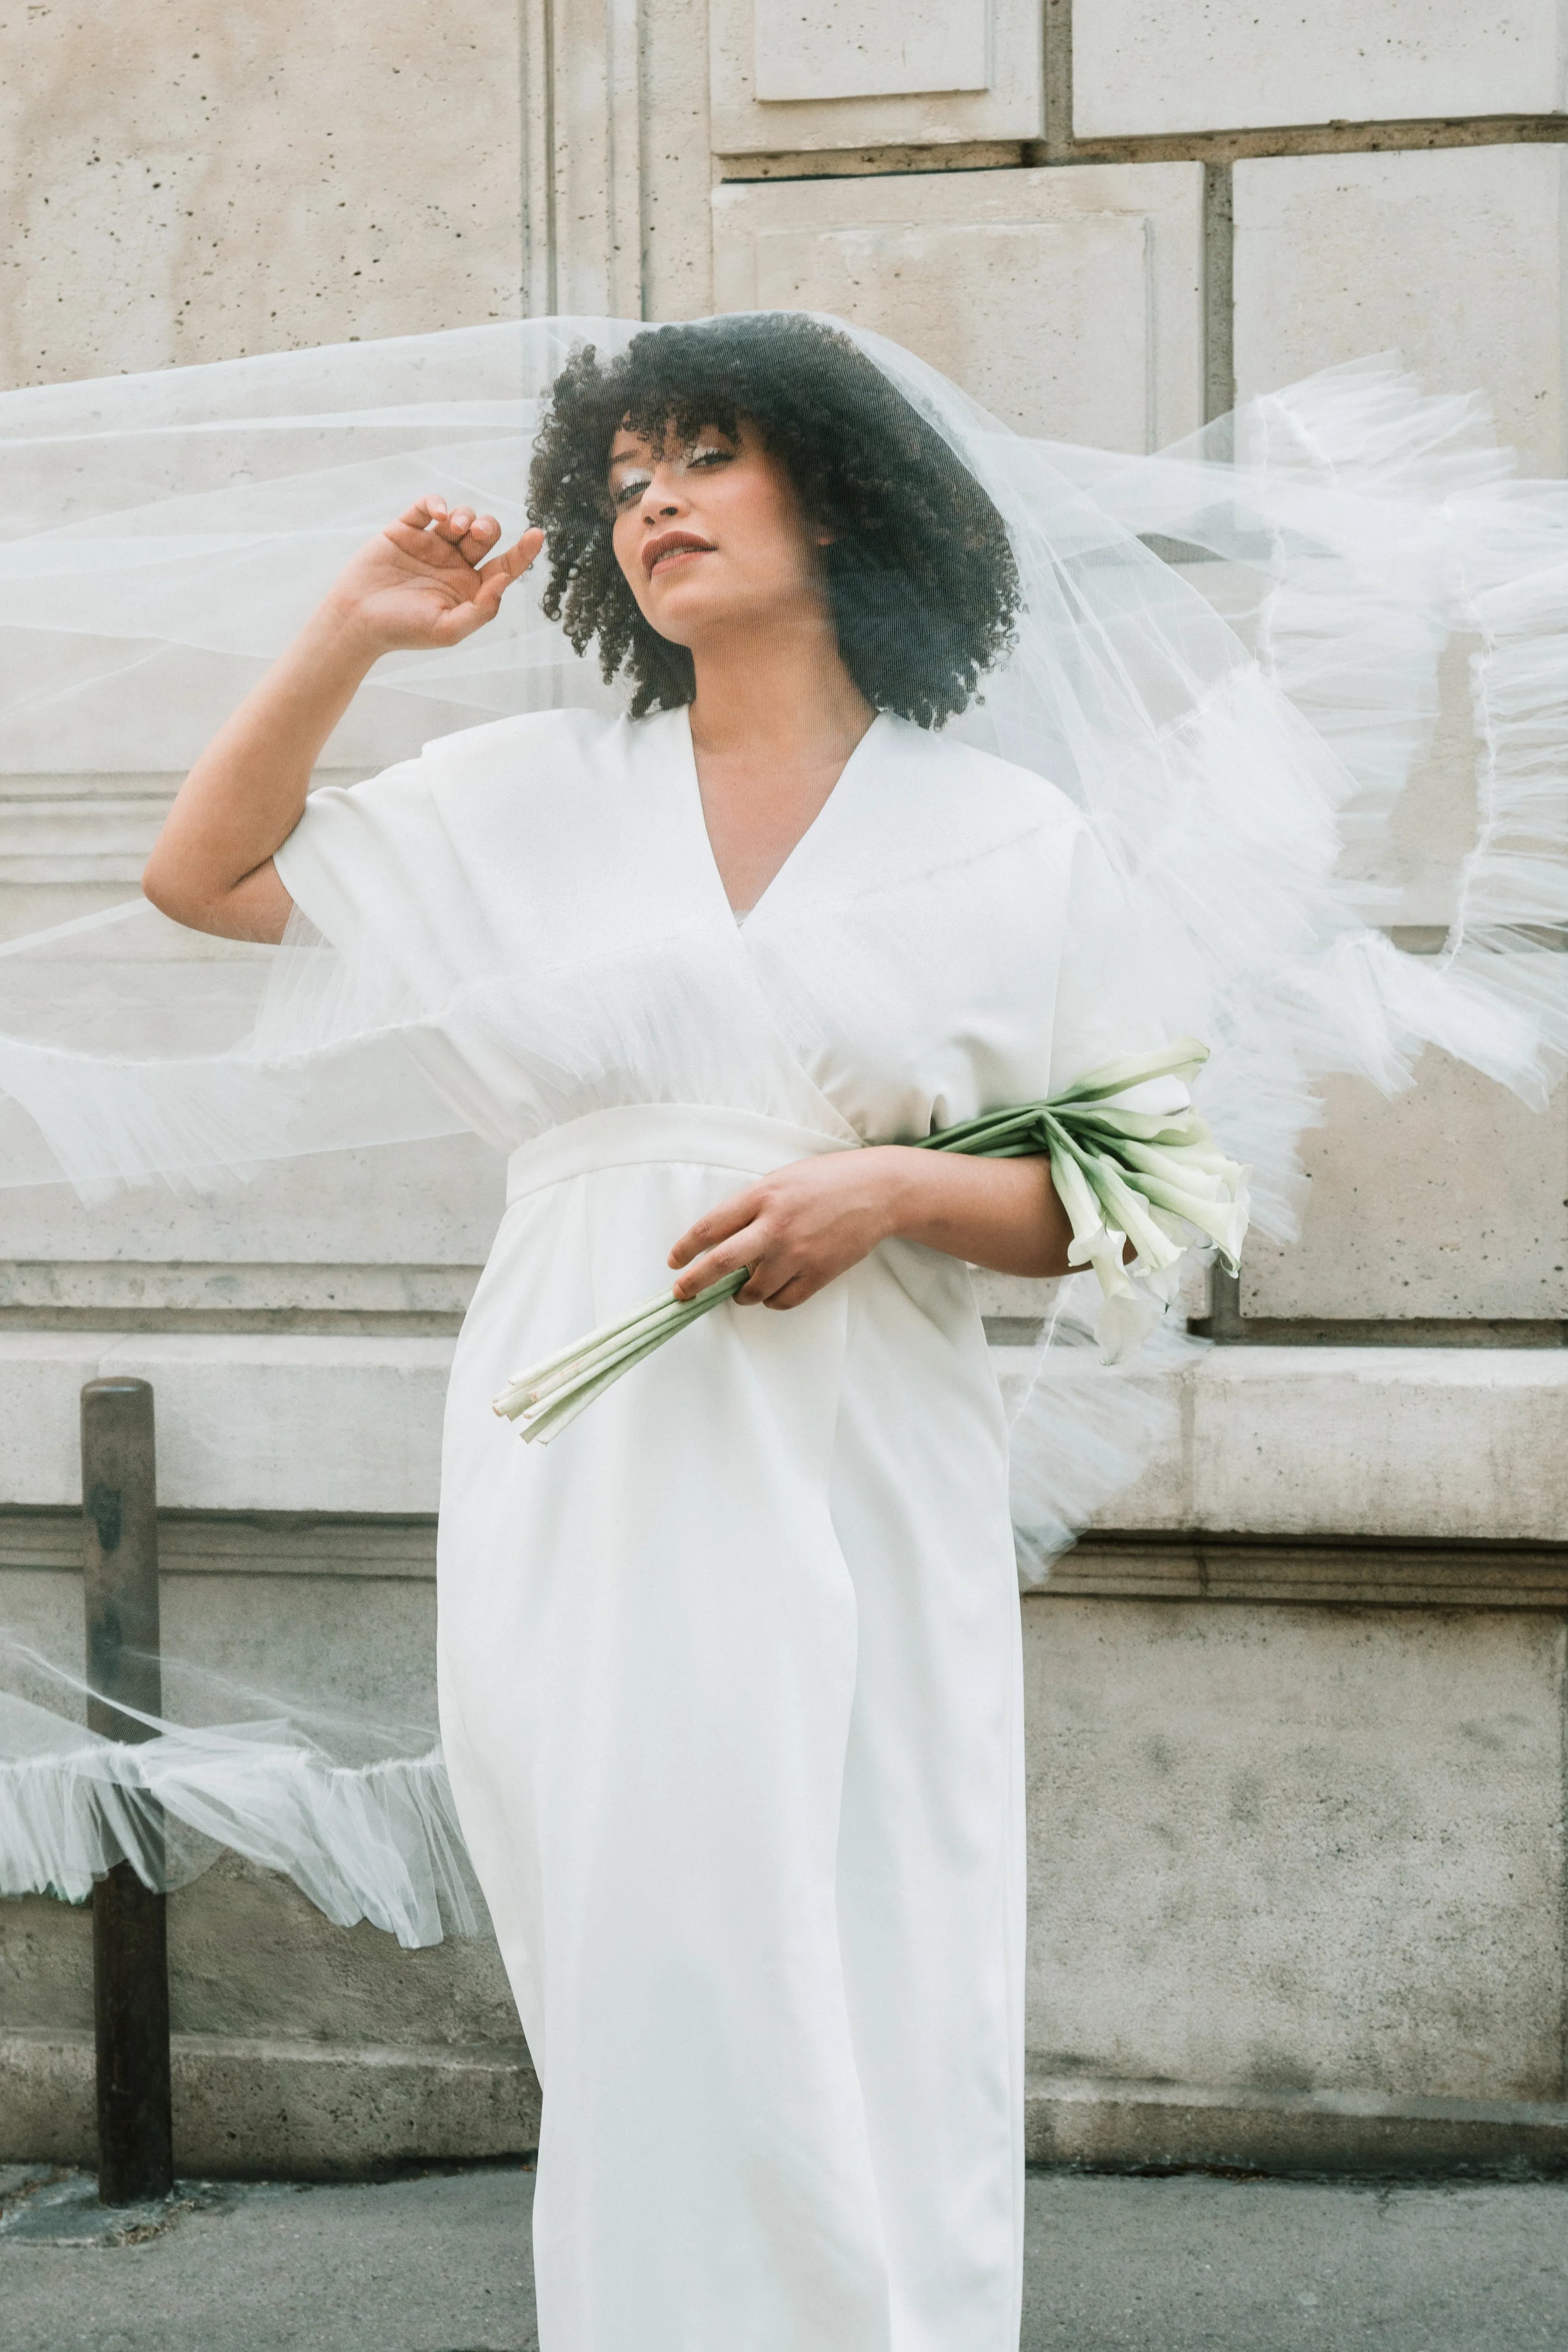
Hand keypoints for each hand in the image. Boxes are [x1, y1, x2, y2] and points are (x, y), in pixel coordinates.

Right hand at [323, 496, 543, 655]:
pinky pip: (428, 506)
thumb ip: (482, 609)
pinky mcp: (406, 529)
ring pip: (461, 516)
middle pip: (486, 535)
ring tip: (455, 527)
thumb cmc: (403, 630)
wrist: (356, 620)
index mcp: (470, 588)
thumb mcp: (448, 630)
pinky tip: (438, 514)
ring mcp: (431, 544)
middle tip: (476, 533)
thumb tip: (506, 580)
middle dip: (488, 528)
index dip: (524, 551)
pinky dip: (437, 503)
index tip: (538, 535)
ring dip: (465, 516)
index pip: (505, 565)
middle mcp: (454, 564)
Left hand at [668, 1150, 911, 1310]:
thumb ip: (751, 1205)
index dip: (685, 1248)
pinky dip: (771, 1301)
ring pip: (753, 1290)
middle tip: (682, 1293)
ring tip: (742, 1289)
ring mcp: (798, 1252)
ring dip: (741, 1295)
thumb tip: (721, 1238)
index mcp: (762, 1196)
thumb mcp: (781, 1179)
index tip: (674, 1262)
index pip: (710, 1227)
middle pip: (722, 1263)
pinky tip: (772, 1292)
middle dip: (695, 1282)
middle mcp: (776, 1226)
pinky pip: (783, 1301)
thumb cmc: (827, 1180)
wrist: (878, 1191)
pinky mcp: (820, 1273)